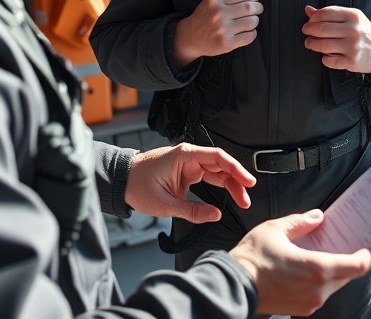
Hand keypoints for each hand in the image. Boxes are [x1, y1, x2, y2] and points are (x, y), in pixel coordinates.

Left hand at [124, 143, 255, 223]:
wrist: (122, 181)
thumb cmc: (138, 186)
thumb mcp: (164, 204)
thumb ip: (192, 211)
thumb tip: (215, 215)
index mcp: (185, 156)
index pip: (218, 157)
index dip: (236, 168)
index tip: (249, 182)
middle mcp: (189, 156)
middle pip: (221, 165)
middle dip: (236, 181)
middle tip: (246, 199)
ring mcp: (188, 163)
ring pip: (217, 171)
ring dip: (230, 185)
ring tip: (241, 201)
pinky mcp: (186, 171)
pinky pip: (208, 176)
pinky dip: (220, 185)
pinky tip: (228, 196)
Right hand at [172, 0, 263, 67]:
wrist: (190, 37)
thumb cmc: (203, 19)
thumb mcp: (211, 2)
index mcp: (214, 1)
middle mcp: (219, 14)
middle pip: (249, 7)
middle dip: (258, 8)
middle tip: (257, 9)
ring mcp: (223, 30)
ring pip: (252, 22)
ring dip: (255, 20)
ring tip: (250, 21)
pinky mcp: (227, 43)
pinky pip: (249, 36)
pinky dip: (252, 33)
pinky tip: (246, 31)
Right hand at [230, 209, 370, 316]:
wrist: (233, 284)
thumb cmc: (252, 258)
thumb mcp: (276, 229)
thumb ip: (301, 222)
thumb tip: (317, 218)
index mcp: (318, 269)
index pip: (358, 265)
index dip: (369, 255)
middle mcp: (319, 290)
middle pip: (348, 274)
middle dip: (352, 259)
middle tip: (352, 243)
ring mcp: (311, 302)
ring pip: (334, 284)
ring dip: (335, 269)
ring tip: (328, 251)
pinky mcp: (302, 309)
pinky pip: (321, 292)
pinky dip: (322, 279)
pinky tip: (311, 266)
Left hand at [302, 5, 370, 73]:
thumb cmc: (364, 32)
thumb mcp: (351, 18)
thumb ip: (330, 14)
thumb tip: (308, 10)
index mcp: (352, 15)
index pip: (325, 13)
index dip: (312, 18)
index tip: (309, 22)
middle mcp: (353, 30)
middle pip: (320, 29)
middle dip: (308, 31)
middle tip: (306, 32)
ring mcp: (353, 46)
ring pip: (322, 45)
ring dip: (311, 44)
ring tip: (310, 43)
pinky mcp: (352, 61)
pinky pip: (329, 61)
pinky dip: (323, 58)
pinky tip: (325, 55)